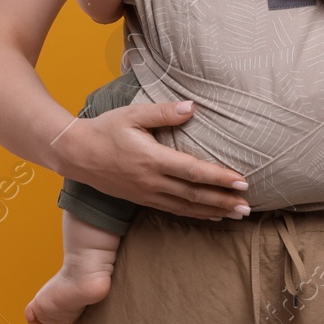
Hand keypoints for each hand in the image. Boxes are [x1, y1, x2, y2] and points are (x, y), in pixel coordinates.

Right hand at [60, 100, 250, 218]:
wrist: (75, 153)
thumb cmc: (105, 129)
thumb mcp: (132, 113)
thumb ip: (163, 112)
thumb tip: (192, 107)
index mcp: (152, 159)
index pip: (193, 171)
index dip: (219, 178)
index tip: (242, 181)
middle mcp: (152, 181)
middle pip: (195, 194)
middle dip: (224, 200)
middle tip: (248, 207)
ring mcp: (147, 193)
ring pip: (187, 207)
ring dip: (214, 211)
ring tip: (237, 214)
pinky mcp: (142, 199)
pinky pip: (174, 210)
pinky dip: (196, 214)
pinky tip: (212, 216)